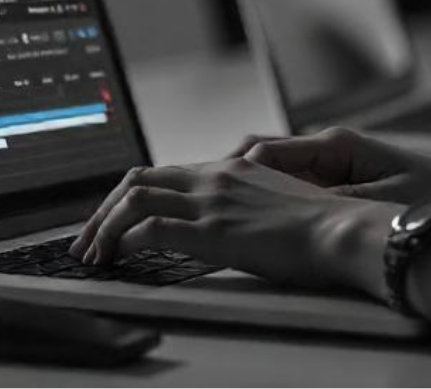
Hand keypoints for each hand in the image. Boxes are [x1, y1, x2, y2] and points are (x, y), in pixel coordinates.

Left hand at [67, 158, 395, 293]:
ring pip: (133, 199)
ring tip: (92, 255)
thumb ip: (247, 205)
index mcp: (230, 169)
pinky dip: (122, 242)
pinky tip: (117, 260)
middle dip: (102, 210)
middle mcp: (214, 177)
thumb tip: (232, 225)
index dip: (128, 198)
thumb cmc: (322, 227)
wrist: (343, 229)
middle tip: (87, 241)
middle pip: (137, 179)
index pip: (163, 174)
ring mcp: (211, 202)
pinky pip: (149, 229)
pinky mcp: (211, 231)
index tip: (112, 223)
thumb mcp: (277, 204)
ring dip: (103, 227)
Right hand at [226, 126, 430, 204]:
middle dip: (226, 175)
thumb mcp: (377, 201)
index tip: (217, 193)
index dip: (238, 171)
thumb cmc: (428, 193)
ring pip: (269, 170)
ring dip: (242, 187)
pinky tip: (249, 221)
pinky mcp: (335, 180)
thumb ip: (334, 203)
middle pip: (260, 155)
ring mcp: (328, 163)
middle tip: (195, 196)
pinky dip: (265, 197)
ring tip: (212, 210)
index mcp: (335, 145)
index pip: (267, 150)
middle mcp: (326, 148)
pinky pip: (288, 185)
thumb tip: (293, 209)